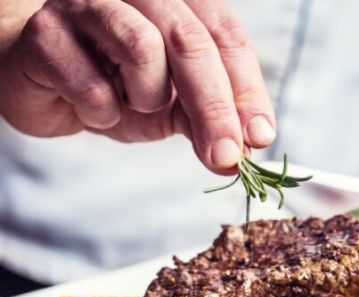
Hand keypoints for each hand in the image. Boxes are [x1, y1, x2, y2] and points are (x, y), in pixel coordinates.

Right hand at [0, 0, 274, 172]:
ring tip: (130, 103)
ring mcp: (88, 3)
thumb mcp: (172, 105)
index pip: (227, 36)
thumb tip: (245, 151)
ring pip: (143, 48)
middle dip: (216, 108)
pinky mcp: (45, 31)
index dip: (249, 89)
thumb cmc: (113, 84)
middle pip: (192, 42)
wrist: (37, 80)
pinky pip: (91, 82)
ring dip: (147, 97)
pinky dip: (101, 111)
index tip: (261, 136)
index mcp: (179, 0)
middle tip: (227, 157)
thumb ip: (208, 119)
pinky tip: (92, 108)